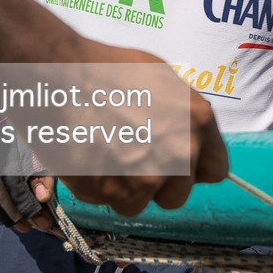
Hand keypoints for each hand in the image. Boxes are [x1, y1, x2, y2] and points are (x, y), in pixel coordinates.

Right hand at [6, 41, 227, 219]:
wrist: (56, 76)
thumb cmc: (105, 68)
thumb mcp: (160, 78)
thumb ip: (182, 113)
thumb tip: (189, 133)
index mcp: (198, 121)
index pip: (216, 169)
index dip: (193, 169)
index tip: (176, 164)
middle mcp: (179, 153)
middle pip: (178, 195)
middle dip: (157, 183)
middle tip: (129, 157)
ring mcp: (146, 177)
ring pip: (139, 203)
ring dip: (123, 189)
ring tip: (103, 155)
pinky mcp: (111, 193)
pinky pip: (107, 201)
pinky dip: (96, 187)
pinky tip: (85, 157)